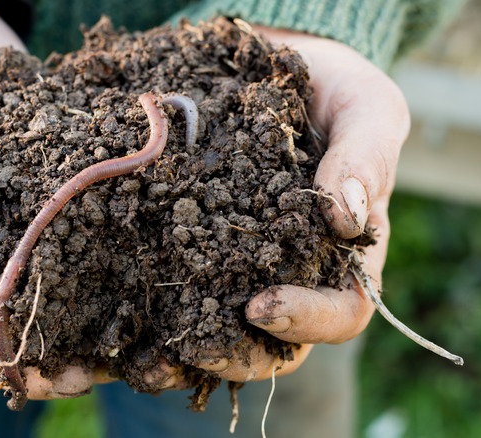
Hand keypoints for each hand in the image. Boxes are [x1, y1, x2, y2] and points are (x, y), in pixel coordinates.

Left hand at [152, 27, 408, 386]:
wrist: (270, 70)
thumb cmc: (333, 90)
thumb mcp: (364, 109)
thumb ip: (365, 157)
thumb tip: (346, 219)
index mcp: (343, 255)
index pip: (341, 312)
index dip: (306, 322)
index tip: (259, 305)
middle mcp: (292, 272)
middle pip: (274, 344)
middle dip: (234, 355)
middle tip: (191, 348)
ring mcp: (239, 265)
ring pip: (219, 332)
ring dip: (182, 353)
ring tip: (143, 357)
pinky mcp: (193, 248)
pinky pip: (176, 292)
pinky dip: (148, 316)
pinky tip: (115, 317)